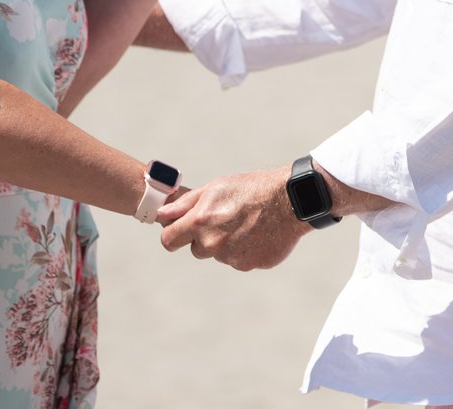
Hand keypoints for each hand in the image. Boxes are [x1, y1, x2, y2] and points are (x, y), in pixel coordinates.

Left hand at [157, 167, 310, 270]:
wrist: (290, 201)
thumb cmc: (251, 188)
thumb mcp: (215, 187)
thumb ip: (185, 204)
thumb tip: (162, 215)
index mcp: (200, 222)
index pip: (169, 241)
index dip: (173, 235)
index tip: (179, 231)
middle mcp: (213, 244)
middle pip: (197, 249)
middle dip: (204, 238)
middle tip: (224, 219)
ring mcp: (232, 258)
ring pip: (220, 254)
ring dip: (227, 243)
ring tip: (246, 223)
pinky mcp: (249, 265)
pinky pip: (240, 260)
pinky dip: (245, 249)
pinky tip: (258, 232)